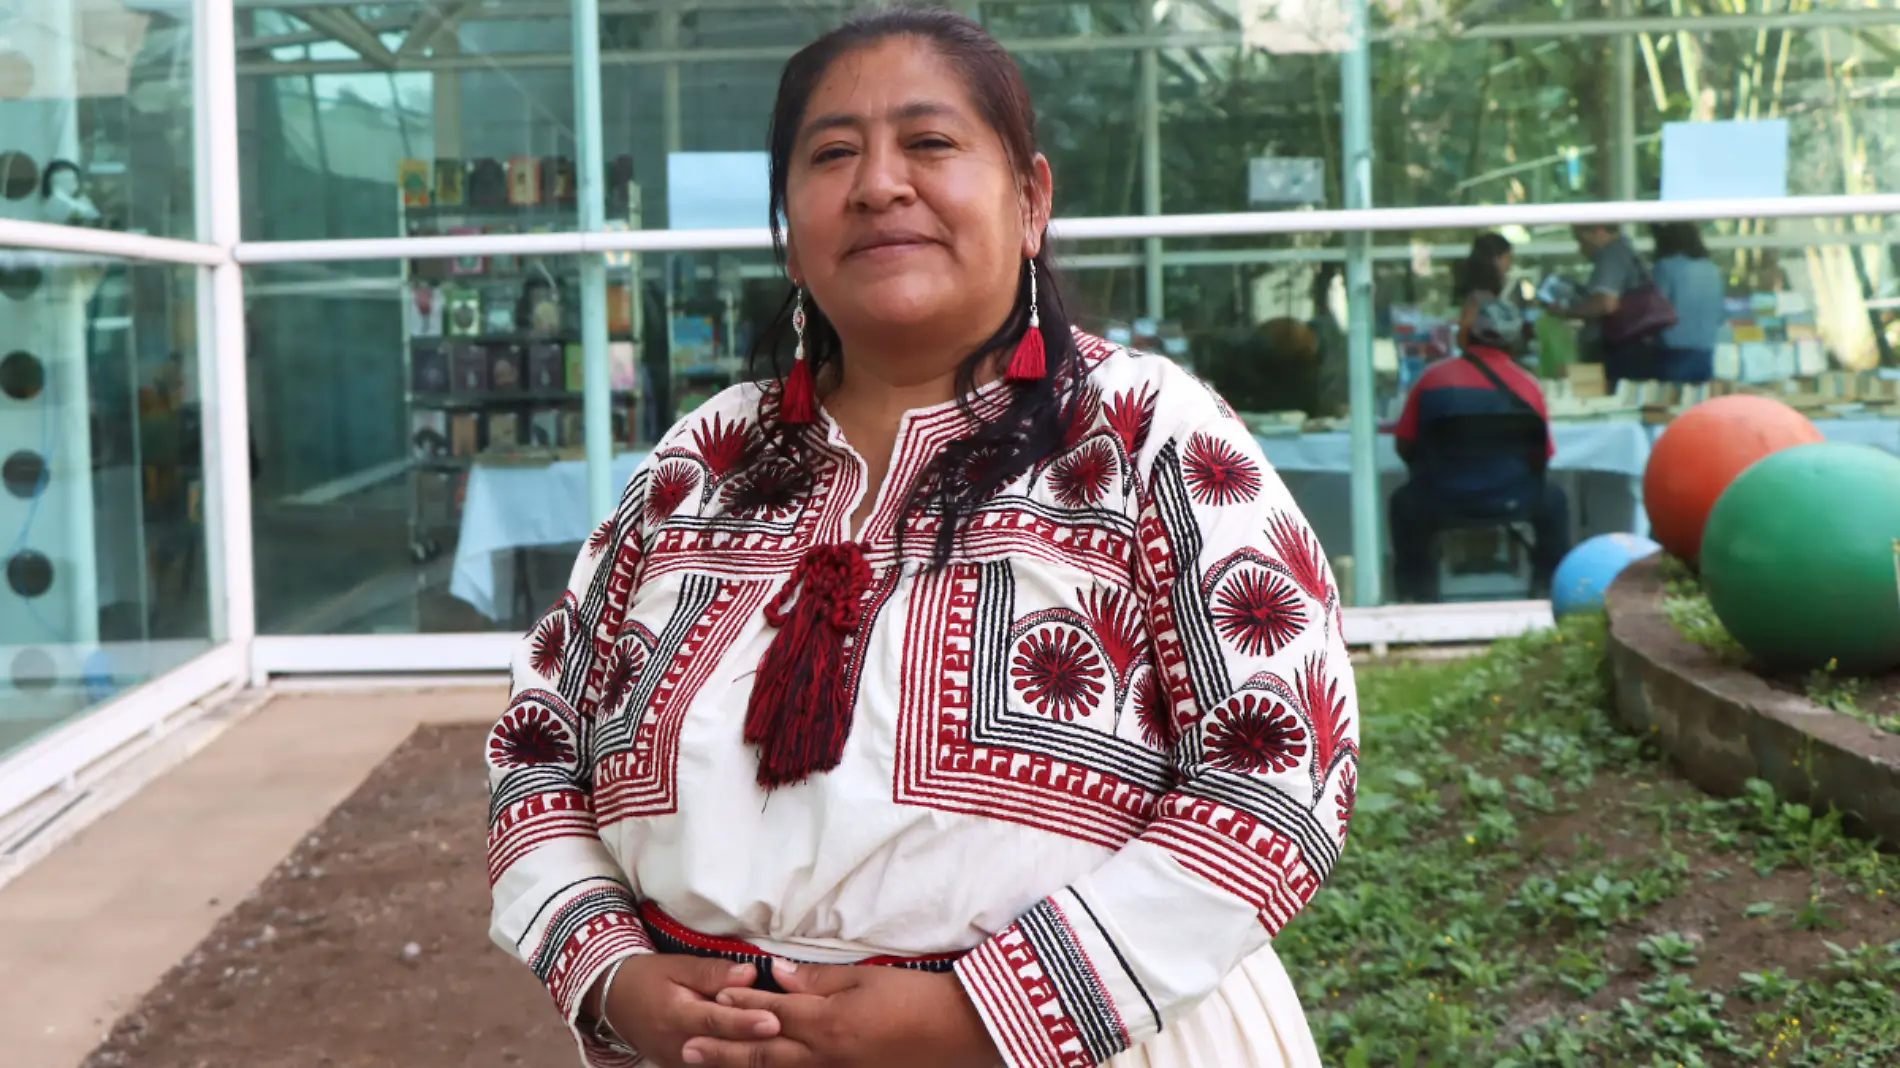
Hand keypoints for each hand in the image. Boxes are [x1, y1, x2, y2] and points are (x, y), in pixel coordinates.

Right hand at [596, 956, 780, 1067]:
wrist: (616, 1003)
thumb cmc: (649, 979)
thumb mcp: (676, 967)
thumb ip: (713, 973)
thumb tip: (749, 973)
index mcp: (676, 1016)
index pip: (716, 1021)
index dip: (745, 1022)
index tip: (773, 1020)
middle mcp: (680, 1047)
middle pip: (725, 1049)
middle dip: (756, 1044)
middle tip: (788, 1035)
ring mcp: (682, 1064)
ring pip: (723, 1064)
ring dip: (751, 1054)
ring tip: (784, 1044)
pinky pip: (717, 1067)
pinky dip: (739, 1060)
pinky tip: (766, 1052)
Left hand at [681, 960, 998, 1067]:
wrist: (962, 1031)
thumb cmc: (918, 997)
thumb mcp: (867, 979)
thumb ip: (818, 981)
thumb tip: (776, 975)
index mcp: (829, 1024)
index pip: (773, 1013)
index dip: (741, 1006)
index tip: (712, 999)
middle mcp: (827, 1058)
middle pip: (765, 1054)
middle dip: (724, 1050)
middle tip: (686, 1048)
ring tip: (708, 1064)